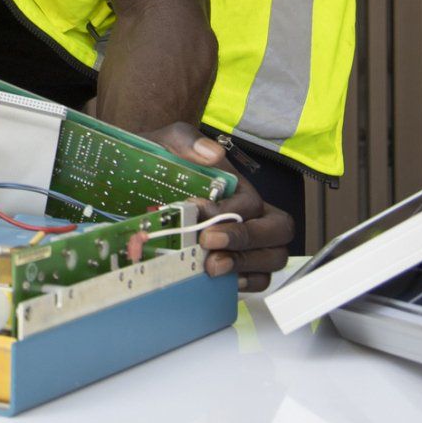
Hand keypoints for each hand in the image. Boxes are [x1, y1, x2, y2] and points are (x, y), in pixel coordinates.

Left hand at [145, 122, 294, 292]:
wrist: (144, 184)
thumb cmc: (165, 165)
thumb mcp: (171, 143)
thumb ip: (188, 141)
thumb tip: (211, 153)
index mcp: (241, 189)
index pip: (251, 203)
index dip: (229, 212)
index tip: (198, 212)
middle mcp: (253, 215)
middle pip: (277, 230)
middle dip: (245, 239)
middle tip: (208, 242)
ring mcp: (251, 242)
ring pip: (274, 256)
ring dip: (246, 263)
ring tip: (212, 266)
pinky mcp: (240, 263)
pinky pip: (262, 278)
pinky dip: (249, 281)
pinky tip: (223, 279)